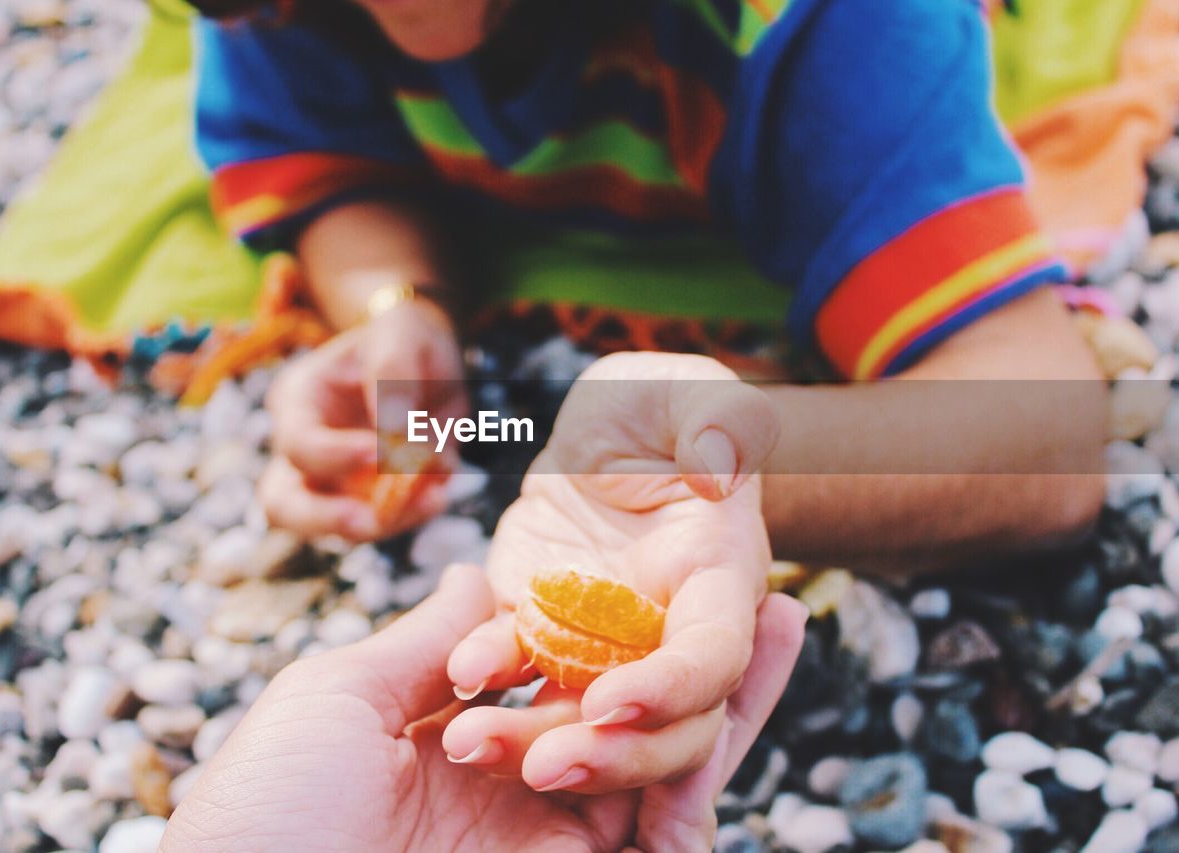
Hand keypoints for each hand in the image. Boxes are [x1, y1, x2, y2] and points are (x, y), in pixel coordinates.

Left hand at [161, 563, 805, 851]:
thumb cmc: (270, 806)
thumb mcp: (344, 702)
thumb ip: (426, 642)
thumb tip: (471, 572)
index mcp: (462, 739)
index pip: (565, 671)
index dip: (622, 626)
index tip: (666, 567)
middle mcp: (520, 788)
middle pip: (634, 717)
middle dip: (703, 663)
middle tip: (769, 597)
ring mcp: (551, 837)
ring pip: (661, 766)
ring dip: (723, 700)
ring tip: (778, 621)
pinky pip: (656, 826)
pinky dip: (699, 768)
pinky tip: (737, 696)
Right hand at [259, 300, 465, 540]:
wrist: (424, 353)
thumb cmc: (402, 336)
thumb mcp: (401, 334)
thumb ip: (393, 376)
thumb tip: (394, 434)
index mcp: (299, 400)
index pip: (298, 443)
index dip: (334, 455)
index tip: (382, 451)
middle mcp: (305, 448)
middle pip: (283, 504)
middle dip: (325, 519)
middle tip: (369, 521)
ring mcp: (334, 480)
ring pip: (335, 527)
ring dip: (387, 521)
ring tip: (433, 499)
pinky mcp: (369, 498)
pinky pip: (384, 522)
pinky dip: (413, 514)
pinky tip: (440, 492)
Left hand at [445, 352, 795, 794]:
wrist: (604, 428)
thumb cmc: (658, 402)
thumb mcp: (690, 389)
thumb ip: (719, 419)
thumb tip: (720, 473)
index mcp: (719, 580)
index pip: (714, 656)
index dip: (674, 688)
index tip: (616, 702)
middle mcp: (667, 628)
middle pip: (659, 726)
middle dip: (609, 757)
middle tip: (545, 768)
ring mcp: (602, 640)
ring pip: (581, 719)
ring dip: (533, 742)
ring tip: (471, 745)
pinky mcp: (540, 629)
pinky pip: (516, 669)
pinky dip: (487, 677)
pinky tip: (458, 675)